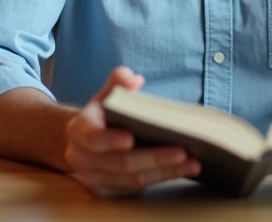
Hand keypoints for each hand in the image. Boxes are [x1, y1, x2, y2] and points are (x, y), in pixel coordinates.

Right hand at [63, 66, 201, 197]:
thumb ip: (118, 82)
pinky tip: (182, 170)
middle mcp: (80, 158)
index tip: (131, 139)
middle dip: (154, 158)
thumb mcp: (106, 94)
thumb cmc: (102, 114)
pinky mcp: (105, 192)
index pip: (93, 138)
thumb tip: (133, 80)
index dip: (111, 141)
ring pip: (132, 180)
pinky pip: (135, 189)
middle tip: (183, 151)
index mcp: (79, 130)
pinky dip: (161, 179)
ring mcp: (92, 178)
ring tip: (192, 163)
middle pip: (121, 163)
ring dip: (164, 173)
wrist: (85, 140)